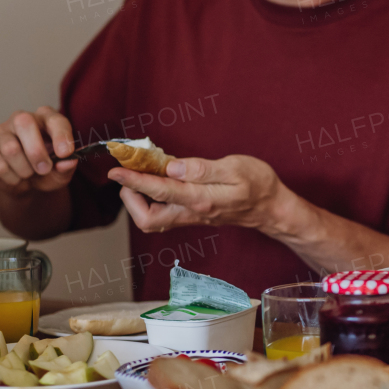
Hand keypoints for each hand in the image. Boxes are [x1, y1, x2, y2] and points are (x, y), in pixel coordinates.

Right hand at [0, 107, 77, 195]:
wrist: (24, 184)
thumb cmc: (46, 171)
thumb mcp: (61, 173)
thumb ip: (67, 168)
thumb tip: (69, 162)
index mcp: (46, 119)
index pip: (55, 119)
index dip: (61, 135)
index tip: (65, 153)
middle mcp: (22, 118)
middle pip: (24, 123)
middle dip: (36, 151)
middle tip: (44, 169)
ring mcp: (2, 131)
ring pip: (10, 148)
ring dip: (24, 169)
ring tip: (29, 174)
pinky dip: (12, 178)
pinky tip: (16, 177)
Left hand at [109, 154, 296, 233]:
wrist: (272, 208)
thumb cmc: (258, 185)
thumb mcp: (236, 168)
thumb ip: (203, 169)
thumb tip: (172, 168)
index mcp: (201, 199)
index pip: (160, 191)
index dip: (134, 180)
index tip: (116, 170)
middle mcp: (192, 212)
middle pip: (147, 218)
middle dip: (131, 197)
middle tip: (131, 173)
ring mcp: (191, 217)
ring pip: (152, 220)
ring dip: (139, 200)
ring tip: (142, 175)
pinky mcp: (193, 216)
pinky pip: (163, 214)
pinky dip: (152, 200)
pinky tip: (159, 181)